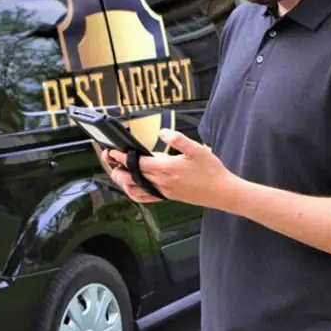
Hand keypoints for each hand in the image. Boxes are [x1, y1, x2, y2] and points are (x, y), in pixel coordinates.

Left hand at [102, 129, 237, 208]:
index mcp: (166, 169)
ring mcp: (163, 192)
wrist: (222, 192)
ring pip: (135, 190)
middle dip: (117, 167)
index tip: (112, 151)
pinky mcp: (167, 197)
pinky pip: (146, 198)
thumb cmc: (211, 170)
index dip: (122, 156)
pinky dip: (134, 193)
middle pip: (131, 176)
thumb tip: (163, 132)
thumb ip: (178, 139)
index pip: (137, 162)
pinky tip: (132, 186)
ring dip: (123, 181)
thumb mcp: (197, 149)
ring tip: (117, 171)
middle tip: (109, 158)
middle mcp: (161, 182)